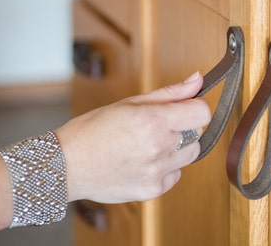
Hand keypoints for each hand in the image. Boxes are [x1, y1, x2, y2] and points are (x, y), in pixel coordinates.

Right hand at [55, 72, 210, 202]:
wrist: (68, 164)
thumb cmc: (92, 130)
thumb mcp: (129, 103)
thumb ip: (169, 93)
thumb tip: (197, 80)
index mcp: (153, 121)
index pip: (202, 113)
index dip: (195, 107)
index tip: (184, 108)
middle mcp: (159, 148)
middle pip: (197, 134)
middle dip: (183, 127)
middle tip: (156, 127)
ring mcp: (157, 172)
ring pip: (189, 155)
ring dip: (176, 148)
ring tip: (149, 145)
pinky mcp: (153, 190)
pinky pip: (175, 174)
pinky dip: (165, 167)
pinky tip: (143, 162)